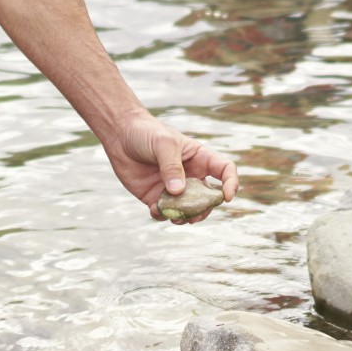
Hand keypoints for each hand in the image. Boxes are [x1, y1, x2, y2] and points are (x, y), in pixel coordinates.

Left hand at [105, 111, 238, 216]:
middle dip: (205, 209)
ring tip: (176, 217)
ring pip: (188, 210)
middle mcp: (190, 175)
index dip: (231, 183)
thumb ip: (172, 167)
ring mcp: (173, 188)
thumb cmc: (147, 133)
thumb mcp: (163, 144)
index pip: (224, 170)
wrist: (120, 135)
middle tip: (194, 214)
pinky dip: (162, 215)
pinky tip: (154, 209)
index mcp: (200, 158)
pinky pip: (165, 212)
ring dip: (185, 217)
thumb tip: (178, 192)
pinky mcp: (156, 197)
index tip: (227, 197)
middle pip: (208, 198)